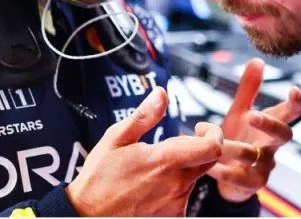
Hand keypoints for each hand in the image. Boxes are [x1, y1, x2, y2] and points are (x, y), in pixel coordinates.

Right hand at [66, 87, 223, 215]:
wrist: (87, 215)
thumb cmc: (99, 179)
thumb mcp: (116, 139)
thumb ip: (144, 116)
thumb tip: (161, 94)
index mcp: (164, 161)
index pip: (212, 147)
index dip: (213, 133)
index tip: (200, 128)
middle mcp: (175, 185)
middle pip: (207, 161)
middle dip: (197, 148)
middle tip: (174, 145)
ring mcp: (175, 204)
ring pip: (194, 178)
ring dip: (183, 169)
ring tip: (154, 169)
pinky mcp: (172, 217)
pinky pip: (184, 198)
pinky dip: (175, 188)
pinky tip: (153, 186)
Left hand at [210, 58, 300, 202]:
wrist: (227, 176)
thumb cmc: (239, 139)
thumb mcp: (240, 113)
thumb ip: (249, 89)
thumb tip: (258, 59)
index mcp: (270, 126)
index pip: (289, 113)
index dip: (294, 103)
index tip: (294, 90)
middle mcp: (272, 146)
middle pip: (284, 136)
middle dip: (270, 125)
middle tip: (251, 115)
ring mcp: (264, 167)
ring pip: (259, 158)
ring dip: (236, 148)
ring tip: (217, 140)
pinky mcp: (251, 185)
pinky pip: (240, 179)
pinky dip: (223, 171)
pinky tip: (209, 165)